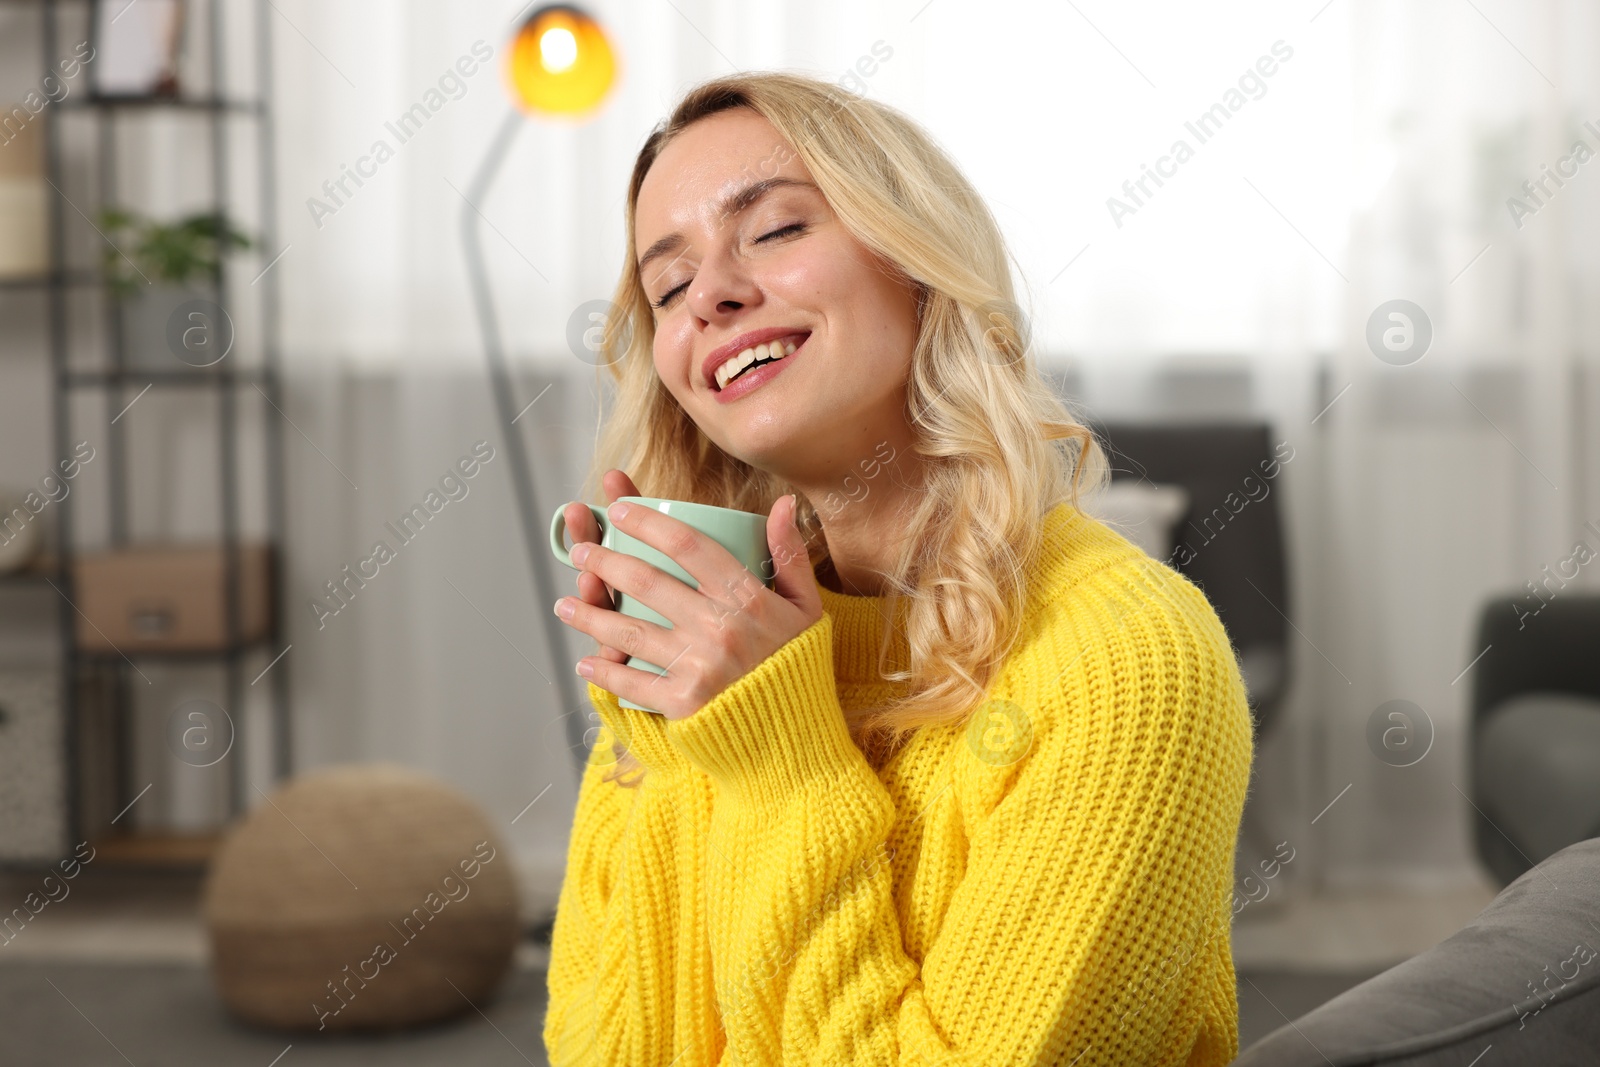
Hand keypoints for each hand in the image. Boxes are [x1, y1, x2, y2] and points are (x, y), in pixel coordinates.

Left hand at [553, 483, 822, 719]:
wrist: (796, 734)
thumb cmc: (796, 664)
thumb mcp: (806, 607)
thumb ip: (790, 554)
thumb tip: (784, 502)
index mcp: (747, 598)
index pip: (688, 545)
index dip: (648, 523)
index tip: (619, 509)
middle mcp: (719, 627)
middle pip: (647, 583)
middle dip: (604, 561)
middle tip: (580, 551)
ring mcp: (697, 665)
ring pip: (629, 631)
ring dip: (589, 615)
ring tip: (564, 604)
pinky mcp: (683, 703)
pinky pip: (632, 683)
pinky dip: (604, 673)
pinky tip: (585, 663)